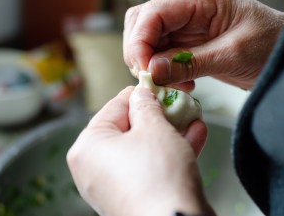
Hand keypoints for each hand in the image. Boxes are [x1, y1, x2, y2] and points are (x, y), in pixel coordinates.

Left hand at [67, 87, 215, 215]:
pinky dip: (170, 152)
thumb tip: (141, 95)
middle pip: (129, 129)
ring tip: (192, 115)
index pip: (113, 107)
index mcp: (88, 147)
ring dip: (170, 132)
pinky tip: (195, 134)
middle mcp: (95, 168)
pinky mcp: (134, 198)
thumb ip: (146, 106)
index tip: (156, 86)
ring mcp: (114, 186)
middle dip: (159, 115)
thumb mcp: (154, 128)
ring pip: (143, 149)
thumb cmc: (157, 176)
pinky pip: (150, 167)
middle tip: (177, 102)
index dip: (138, 94)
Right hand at [123, 0, 283, 89]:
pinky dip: (161, 71)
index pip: (153, 12)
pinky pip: (161, 54)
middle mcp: (189, 7)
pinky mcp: (187, 41)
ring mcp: (187, 24)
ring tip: (167, 84)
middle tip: (150, 78)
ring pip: (147, 39)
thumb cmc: (271, 45)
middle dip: (140, 52)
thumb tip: (152, 71)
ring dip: (149, 64)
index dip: (140, 41)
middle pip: (142, 23)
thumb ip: (189, 63)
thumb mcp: (232, 55)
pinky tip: (178, 83)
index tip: (144, 69)